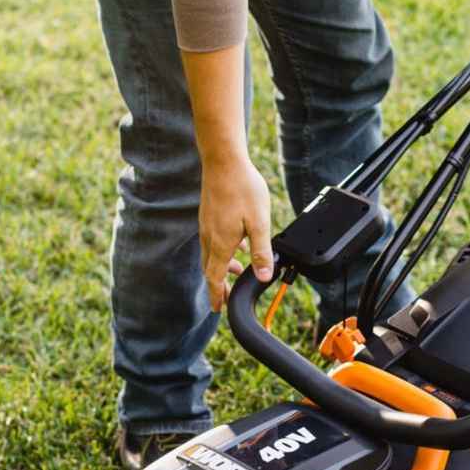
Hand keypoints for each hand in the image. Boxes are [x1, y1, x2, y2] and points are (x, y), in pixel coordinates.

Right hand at [198, 152, 272, 310]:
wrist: (223, 160)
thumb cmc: (243, 189)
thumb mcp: (259, 224)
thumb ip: (261, 252)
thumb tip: (262, 277)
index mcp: (220, 243)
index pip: (215, 278)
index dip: (218, 295)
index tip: (219, 309)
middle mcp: (209, 237)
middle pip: (210, 270)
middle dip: (219, 285)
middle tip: (228, 296)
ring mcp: (207, 225)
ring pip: (211, 255)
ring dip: (222, 268)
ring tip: (237, 272)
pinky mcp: (209, 215)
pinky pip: (213, 241)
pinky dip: (223, 251)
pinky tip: (237, 245)